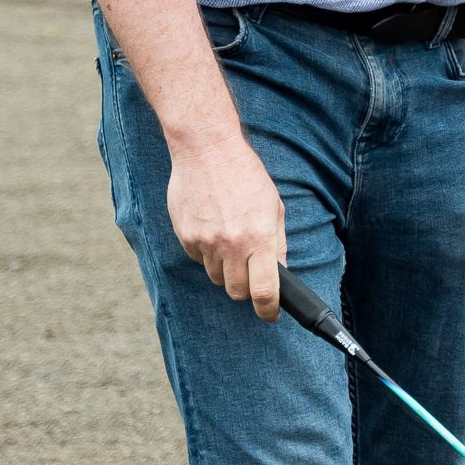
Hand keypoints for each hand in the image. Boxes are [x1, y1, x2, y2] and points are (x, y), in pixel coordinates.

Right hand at [166, 126, 287, 316]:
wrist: (206, 149)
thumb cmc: (245, 174)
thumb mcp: (273, 206)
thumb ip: (277, 242)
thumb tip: (279, 273)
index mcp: (259, 238)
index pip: (264, 291)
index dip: (268, 310)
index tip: (270, 314)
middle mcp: (231, 244)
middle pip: (237, 291)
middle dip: (246, 288)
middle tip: (250, 271)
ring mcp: (205, 242)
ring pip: (216, 277)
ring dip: (225, 269)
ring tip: (230, 240)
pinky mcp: (185, 236)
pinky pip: (198, 259)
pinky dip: (207, 253)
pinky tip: (212, 228)